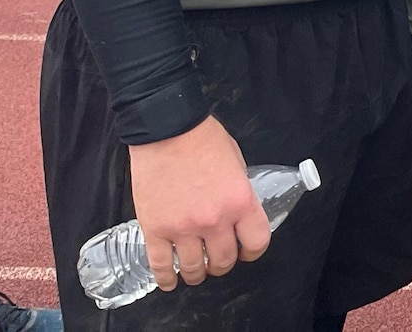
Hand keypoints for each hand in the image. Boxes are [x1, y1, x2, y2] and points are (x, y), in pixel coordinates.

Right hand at [127, 116, 270, 290]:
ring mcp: (182, 228)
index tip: (247, 252)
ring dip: (198, 274)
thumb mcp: (237, 163)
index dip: (253, 251)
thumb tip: (237, 211)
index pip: (256, 242)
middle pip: (224, 260)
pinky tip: (170, 281)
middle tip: (219, 260)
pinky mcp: (154, 230)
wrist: (167, 130)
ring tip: (197, 271)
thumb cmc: (203, 139)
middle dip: (224, 264)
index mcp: (240, 201)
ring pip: (194, 268)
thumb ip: (238, 192)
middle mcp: (214, 220)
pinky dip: (166, 278)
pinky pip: (161, 265)